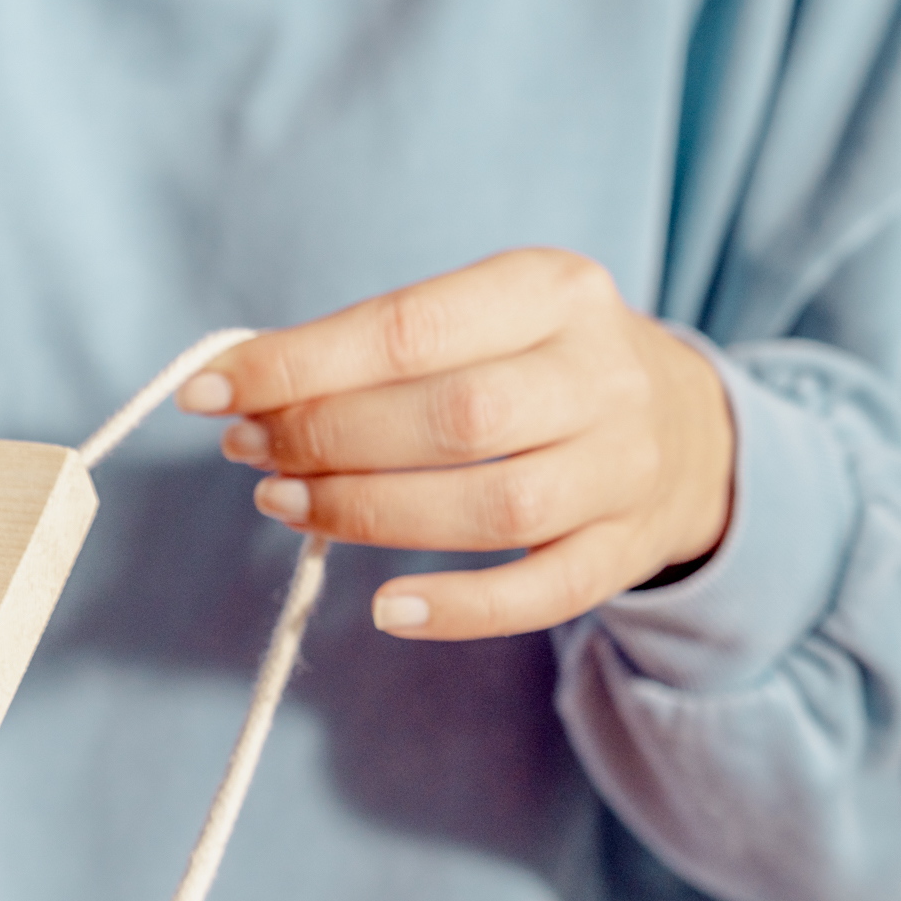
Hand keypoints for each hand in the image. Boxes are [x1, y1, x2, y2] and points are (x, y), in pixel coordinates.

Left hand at [178, 248, 733, 640]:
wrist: (689, 428)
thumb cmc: (536, 366)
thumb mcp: (481, 317)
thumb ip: (376, 345)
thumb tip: (242, 386)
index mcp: (553, 291)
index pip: (410, 329)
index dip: (298, 365)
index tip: (210, 390)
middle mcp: (601, 375)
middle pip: (452, 418)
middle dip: (326, 438)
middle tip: (250, 449)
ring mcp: (621, 469)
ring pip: (490, 506)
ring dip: (367, 513)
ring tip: (283, 502)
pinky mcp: (624, 552)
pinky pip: (541, 594)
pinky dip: (459, 608)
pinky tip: (385, 608)